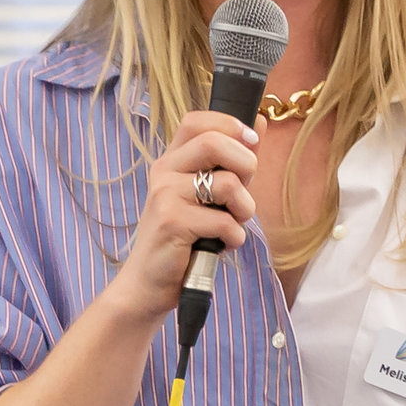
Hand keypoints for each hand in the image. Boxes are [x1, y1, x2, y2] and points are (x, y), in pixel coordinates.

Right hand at [113, 109, 260, 320]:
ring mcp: (165, 196)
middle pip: (215, 143)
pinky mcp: (172, 223)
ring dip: (244, 209)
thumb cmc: (182, 240)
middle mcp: (164, 172)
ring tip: (231, 225)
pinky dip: (234, 237)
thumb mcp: (204, 196)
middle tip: (242, 193)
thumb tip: (258, 124)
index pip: (197, 121)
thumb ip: (228, 162)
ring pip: (227, 184)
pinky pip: (224, 221)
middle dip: (246, 166)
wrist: (147, 284)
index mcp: (171, 161)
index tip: (250, 143)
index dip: (230, 125)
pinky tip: (221, 245)